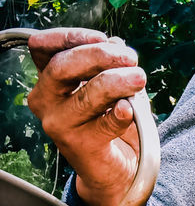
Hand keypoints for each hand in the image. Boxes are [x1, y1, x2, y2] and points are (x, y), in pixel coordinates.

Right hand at [27, 27, 146, 205]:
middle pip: (63, 67)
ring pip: (87, 94)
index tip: (102, 37)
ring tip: (139, 78)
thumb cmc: (109, 119)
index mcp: (48, 80)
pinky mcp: (80, 146)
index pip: (45, 49)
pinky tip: (129, 109)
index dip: (71, 37)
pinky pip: (105, 124)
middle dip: (99, 56)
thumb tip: (116, 44)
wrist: (116, 168)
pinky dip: (121, 114)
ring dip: (118, 82)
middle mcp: (45, 101)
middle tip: (130, 57)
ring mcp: (59, 125)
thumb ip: (108, 63)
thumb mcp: (108, 84)